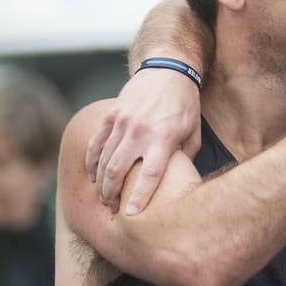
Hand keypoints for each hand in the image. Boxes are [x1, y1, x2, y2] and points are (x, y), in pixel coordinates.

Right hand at [85, 69, 202, 211]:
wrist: (168, 71)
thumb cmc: (185, 106)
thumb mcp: (194, 133)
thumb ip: (185, 159)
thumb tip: (178, 184)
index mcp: (163, 139)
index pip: (149, 176)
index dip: (139, 197)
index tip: (131, 215)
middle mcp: (140, 132)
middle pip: (118, 171)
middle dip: (111, 194)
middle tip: (112, 208)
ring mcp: (122, 123)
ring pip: (104, 160)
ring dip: (101, 182)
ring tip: (103, 196)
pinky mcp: (111, 115)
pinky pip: (96, 143)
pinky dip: (91, 162)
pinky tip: (92, 175)